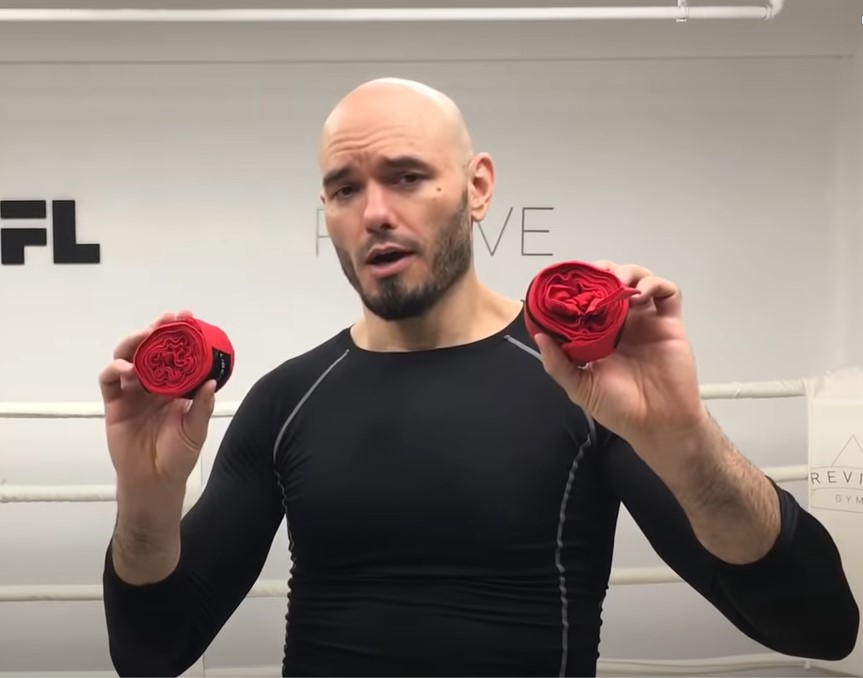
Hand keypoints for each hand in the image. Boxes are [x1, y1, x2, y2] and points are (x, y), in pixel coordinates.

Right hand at [99, 310, 216, 497]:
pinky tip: (126, 368)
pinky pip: (109, 380)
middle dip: (158, 331)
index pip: (177, 355)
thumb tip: (210, 383)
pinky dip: (115, 369)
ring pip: (128, 358)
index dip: (181, 336)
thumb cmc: (178, 456)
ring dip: (134, 343)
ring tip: (145, 336)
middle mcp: (153, 385)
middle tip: (167, 320)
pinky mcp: (115, 403)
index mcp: (175, 387)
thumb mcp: (196, 430)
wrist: (154, 481)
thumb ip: (201, 407)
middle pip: (151, 350)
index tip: (188, 318)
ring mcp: (133, 392)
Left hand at [535, 261, 708, 449]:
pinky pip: (668, 293)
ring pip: (639, 281)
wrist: (657, 424)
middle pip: (613, 284)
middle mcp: (622, 325)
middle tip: (597, 277)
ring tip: (619, 284)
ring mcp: (646, 322)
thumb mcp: (580, 388)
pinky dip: (655, 284)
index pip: (588, 301)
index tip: (570, 284)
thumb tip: (540, 338)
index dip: (580, 288)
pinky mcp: (669, 324)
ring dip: (628, 273)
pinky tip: (641, 294)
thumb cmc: (620, 409)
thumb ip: (558, 364)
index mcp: (599, 336)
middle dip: (604, 273)